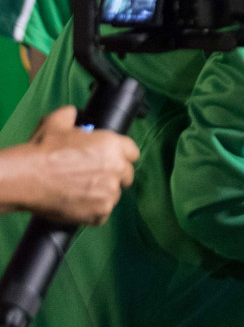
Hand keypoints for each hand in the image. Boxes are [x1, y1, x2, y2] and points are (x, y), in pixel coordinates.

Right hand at [14, 106, 138, 224]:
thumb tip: (73, 113)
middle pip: (126, 174)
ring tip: (82, 191)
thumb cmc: (43, 150)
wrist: (28, 178)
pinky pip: (103, 214)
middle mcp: (117, 168)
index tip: (112, 160)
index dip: (121, 156)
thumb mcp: (57, 122)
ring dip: (102, 194)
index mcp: (113, 145)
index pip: (132, 152)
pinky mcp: (101, 212)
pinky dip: (93, 212)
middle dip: (113, 175)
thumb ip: (72, 115)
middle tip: (94, 177)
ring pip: (114, 194)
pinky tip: (79, 205)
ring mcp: (110, 192)